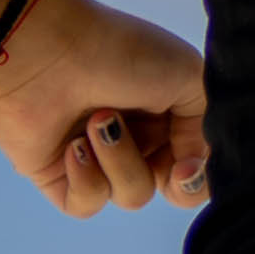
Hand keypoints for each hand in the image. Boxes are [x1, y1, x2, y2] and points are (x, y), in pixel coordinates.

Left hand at [0, 0, 207, 220]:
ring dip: (118, 158)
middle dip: (161, 170)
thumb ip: (205, 128)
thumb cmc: (122, 53)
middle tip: (152, 145)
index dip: (197, 179)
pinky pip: (87, 203)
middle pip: (169, 188)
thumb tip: (188, 169)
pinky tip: (73, 146)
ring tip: (97, 120)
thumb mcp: (188, 74)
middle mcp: (138, 136)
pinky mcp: (60, 176)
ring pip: (131, 194)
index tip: (186, 169)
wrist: (48, 50)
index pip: (196, 166)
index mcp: (170, 111)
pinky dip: (86, 178)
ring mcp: (99, 157)